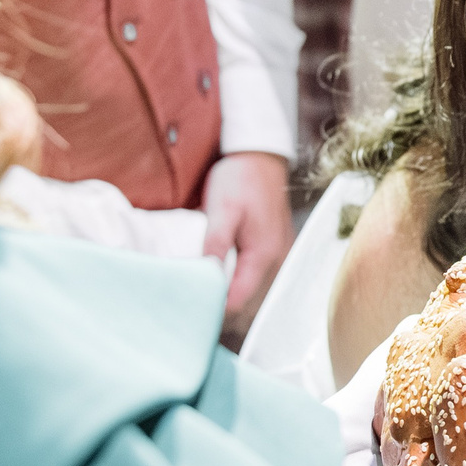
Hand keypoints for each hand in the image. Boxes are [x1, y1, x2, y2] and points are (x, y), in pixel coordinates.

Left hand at [202, 151, 294, 344]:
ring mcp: (277, 256)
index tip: (188, 307)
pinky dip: (236, 284)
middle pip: (247, 301)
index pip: (238, 299)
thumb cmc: (241, 179)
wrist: (261, 157)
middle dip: (220, 307)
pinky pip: (255, 278)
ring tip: (199, 295)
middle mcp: (276, 261)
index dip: (214, 308)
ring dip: (228, 297)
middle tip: (188, 305)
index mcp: (263, 254)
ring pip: (252, 292)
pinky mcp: (272, 250)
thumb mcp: (222, 208)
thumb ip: (216, 244)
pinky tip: (218, 281)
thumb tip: (207, 276)